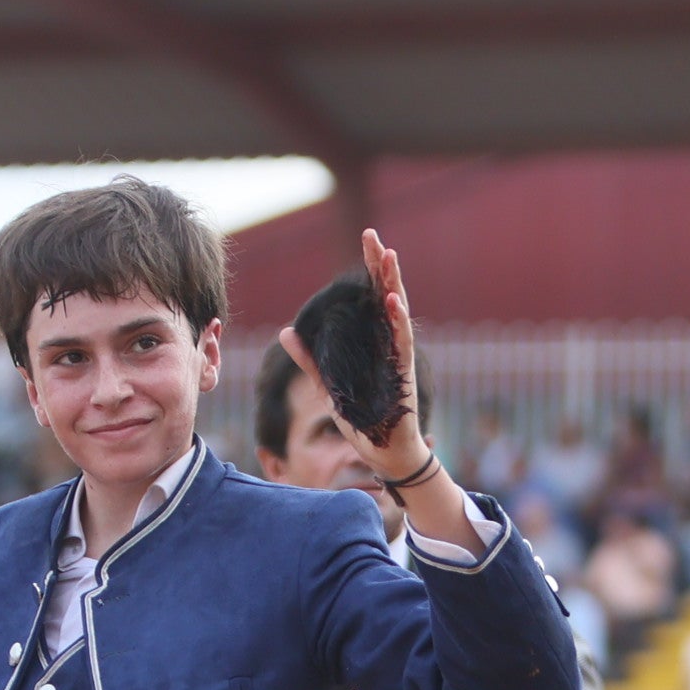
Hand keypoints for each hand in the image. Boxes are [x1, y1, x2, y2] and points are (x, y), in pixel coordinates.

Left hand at [279, 229, 432, 480]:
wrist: (382, 452)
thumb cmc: (361, 419)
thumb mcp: (326, 385)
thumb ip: (309, 358)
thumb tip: (285, 331)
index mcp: (372, 341)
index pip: (371, 297)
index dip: (369, 269)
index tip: (365, 239)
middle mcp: (388, 343)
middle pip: (387, 295)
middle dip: (380, 266)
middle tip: (373, 237)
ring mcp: (398, 356)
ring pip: (398, 312)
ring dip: (393, 284)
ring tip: (388, 256)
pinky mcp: (403, 374)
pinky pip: (402, 343)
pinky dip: (398, 321)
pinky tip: (393, 300)